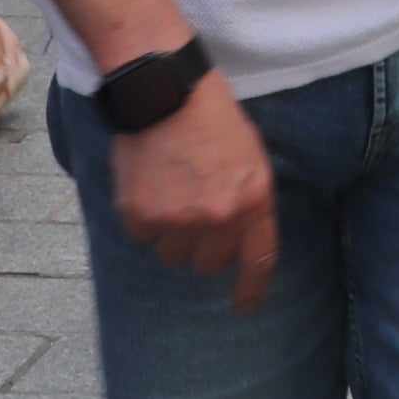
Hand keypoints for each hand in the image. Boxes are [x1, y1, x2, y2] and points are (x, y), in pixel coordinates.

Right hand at [112, 79, 279, 310]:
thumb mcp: (251, 160)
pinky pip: (144, 239)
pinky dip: (146, 221)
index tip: (244, 305)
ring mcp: (177, 220)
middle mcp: (218, 218)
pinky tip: (150, 187)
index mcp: (253, 201)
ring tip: (173, 194)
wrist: (165, 94)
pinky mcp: (140, 217)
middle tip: (198, 212)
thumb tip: (240, 241)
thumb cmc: (213, 122)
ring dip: (174, 235)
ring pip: (174, 256)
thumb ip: (249, 203)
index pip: (258, 260)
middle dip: (206, 246)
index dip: (251, 289)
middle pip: (210, 264)